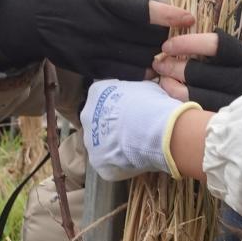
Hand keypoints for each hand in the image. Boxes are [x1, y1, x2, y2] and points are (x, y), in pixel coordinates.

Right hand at [0, 0, 194, 79]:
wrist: (28, 19)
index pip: (140, 10)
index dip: (168, 15)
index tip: (188, 17)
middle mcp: (98, 25)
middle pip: (146, 37)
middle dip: (166, 36)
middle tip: (173, 32)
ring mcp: (93, 49)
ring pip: (139, 58)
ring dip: (156, 55)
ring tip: (163, 49)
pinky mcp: (89, 66)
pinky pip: (124, 73)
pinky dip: (141, 71)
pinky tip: (148, 65)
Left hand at [82, 79, 199, 181]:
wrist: (155, 131)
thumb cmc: (153, 105)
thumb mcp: (146, 85)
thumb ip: (138, 85)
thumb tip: (148, 75)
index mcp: (96, 92)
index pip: (102, 98)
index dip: (118, 106)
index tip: (132, 111)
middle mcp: (86, 116)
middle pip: (98, 122)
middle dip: (113, 127)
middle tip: (134, 130)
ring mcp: (91, 142)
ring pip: (102, 145)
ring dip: (116, 146)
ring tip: (137, 146)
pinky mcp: (99, 164)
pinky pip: (110, 165)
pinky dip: (122, 165)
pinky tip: (137, 160)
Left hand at [152, 31, 241, 107]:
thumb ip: (220, 50)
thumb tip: (179, 42)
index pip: (215, 45)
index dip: (188, 43)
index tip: (168, 45)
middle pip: (201, 73)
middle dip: (174, 66)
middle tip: (159, 62)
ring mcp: (238, 104)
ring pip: (196, 95)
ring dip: (173, 87)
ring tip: (163, 79)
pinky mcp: (230, 122)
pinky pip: (199, 112)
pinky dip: (182, 103)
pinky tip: (173, 96)